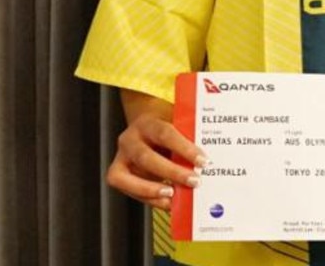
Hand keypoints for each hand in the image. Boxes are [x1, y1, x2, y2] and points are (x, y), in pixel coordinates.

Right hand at [105, 89, 208, 209]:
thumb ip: (188, 139)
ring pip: (129, 177)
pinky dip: (148, 198)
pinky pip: (129, 190)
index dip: (184, 148)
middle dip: (172, 172)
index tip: (203, 161)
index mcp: (147, 123)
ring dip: (153, 189)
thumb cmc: (166, 128)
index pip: (165, 134)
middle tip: (194, 181)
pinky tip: (166, 202)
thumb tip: (208, 161)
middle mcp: (130, 139)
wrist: (146, 126)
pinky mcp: (117, 174)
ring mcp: (121, 158)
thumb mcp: (177, 126)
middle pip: (146, 157)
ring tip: (174, 196)